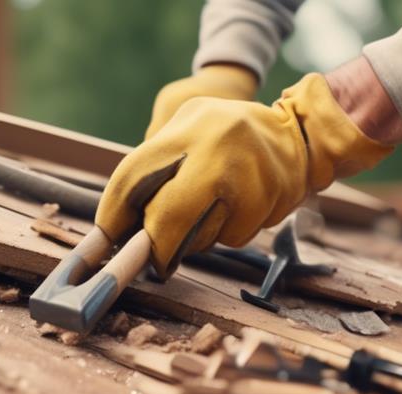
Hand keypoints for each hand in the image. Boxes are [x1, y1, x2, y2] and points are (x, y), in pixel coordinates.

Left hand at [96, 73, 393, 277]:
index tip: (105, 240)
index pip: (134, 176)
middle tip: (153, 259)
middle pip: (169, 217)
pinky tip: (237, 208)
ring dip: (195, 238)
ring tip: (208, 209)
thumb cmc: (223, 134)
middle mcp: (219, 147)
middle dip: (157, 246)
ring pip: (203, 235)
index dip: (114, 214)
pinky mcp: (272, 199)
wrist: (295, 133)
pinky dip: (227, 232)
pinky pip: (233, 237)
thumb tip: (116, 228)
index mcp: (188, 126)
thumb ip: (153, 165)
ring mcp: (249, 175)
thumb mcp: (185, 127)